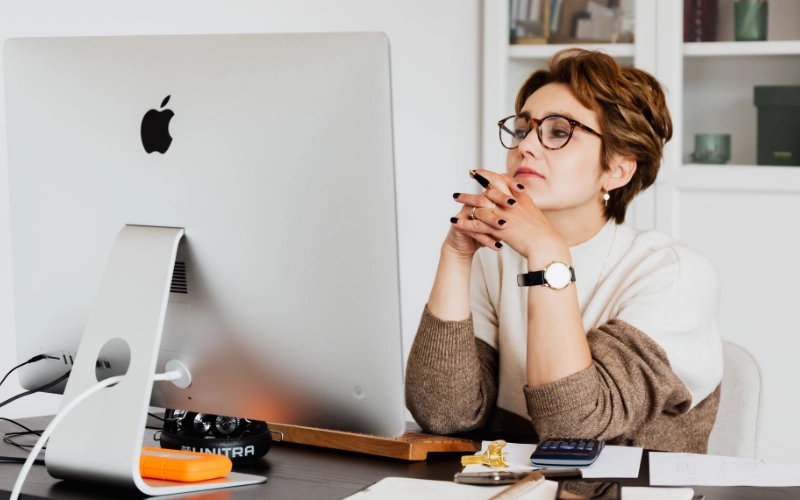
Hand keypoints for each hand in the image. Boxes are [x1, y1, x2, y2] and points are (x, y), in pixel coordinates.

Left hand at [450, 170, 567, 264]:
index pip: (501, 179)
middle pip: (488, 188)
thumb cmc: (542, 233)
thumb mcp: (533, 212)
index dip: (487, 174)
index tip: (477, 172)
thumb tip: (517, 197)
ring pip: (480, 204)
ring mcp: (504, 214)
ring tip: (455, 198)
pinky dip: (465, 222)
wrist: (546, 245)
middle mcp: (511, 202)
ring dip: (466, 200)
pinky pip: (477, 224)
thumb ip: (522, 203)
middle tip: (463, 184)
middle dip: (473, 185)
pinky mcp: (499, 228)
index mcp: (520, 197)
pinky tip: (456, 222)